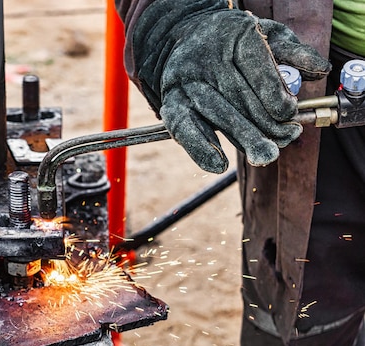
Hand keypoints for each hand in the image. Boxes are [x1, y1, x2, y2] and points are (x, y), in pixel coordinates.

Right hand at [130, 0, 330, 172]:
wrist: (187, 39)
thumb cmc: (233, 42)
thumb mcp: (266, 35)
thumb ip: (292, 52)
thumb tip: (319, 71)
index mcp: (234, 34)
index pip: (258, 68)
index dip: (276, 96)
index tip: (290, 114)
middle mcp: (206, 57)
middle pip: (239, 96)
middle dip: (265, 124)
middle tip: (285, 140)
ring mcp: (186, 81)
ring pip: (217, 114)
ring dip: (243, 139)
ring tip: (265, 155)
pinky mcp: (172, 102)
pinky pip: (184, 128)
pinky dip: (200, 149)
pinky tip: (218, 164)